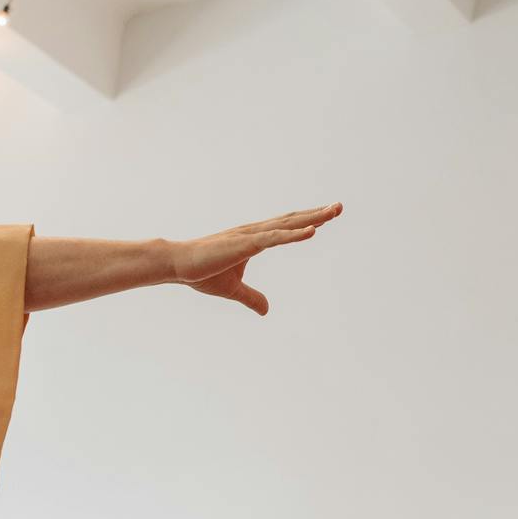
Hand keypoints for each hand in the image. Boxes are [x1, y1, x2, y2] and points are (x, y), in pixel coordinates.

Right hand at [168, 204, 343, 314]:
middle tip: (340, 207)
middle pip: (293, 220)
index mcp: (254, 239)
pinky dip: (294, 234)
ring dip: (312, 218)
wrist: (177, 265)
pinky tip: (312, 230)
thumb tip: (266, 310)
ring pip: (288, 225)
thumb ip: (252, 297)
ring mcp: (251, 236)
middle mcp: (255, 233)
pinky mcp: (245, 244)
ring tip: (333, 212)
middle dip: (317, 214)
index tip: (327, 216)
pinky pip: (274, 238)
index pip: (286, 227)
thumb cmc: (201, 272)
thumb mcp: (233, 289)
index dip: (307, 221)